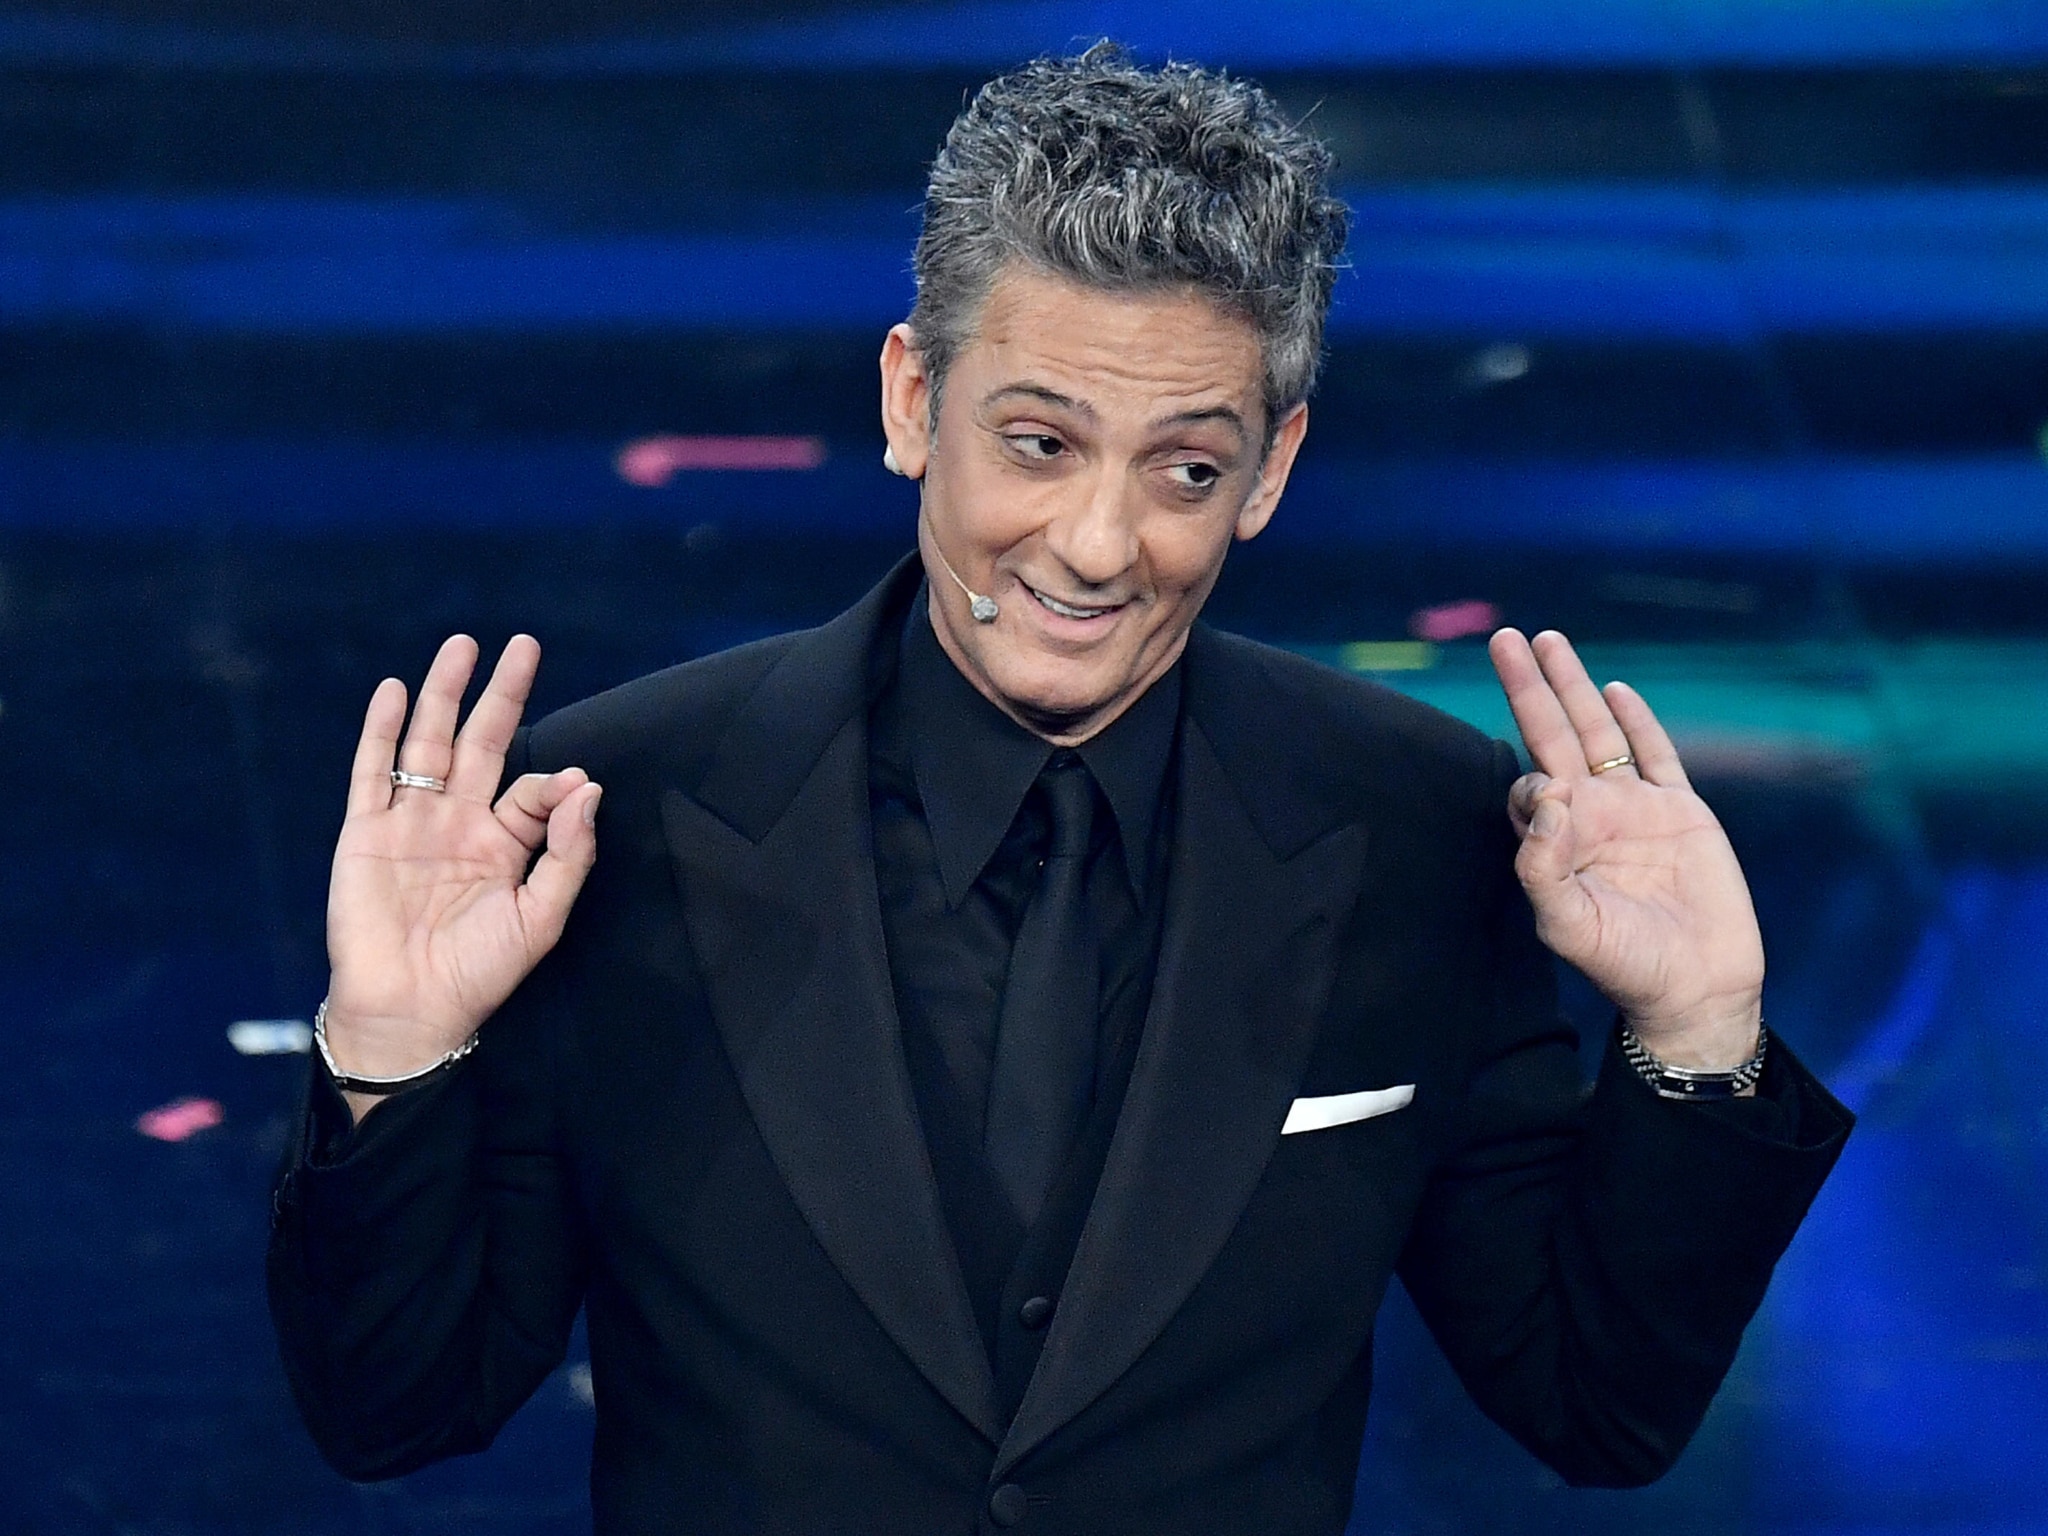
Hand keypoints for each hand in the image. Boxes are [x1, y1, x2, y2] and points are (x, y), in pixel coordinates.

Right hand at [323, 634, 601, 1112]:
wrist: (410, 1008)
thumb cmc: (480, 971)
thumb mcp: (541, 916)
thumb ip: (567, 853)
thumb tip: (587, 786)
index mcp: (504, 842)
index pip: (531, 791)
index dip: (552, 784)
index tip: (572, 783)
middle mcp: (459, 822)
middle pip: (481, 743)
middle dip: (500, 695)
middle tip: (522, 645)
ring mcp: (412, 823)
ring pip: (428, 743)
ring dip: (442, 694)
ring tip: (461, 647)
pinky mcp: (367, 832)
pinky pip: (374, 772)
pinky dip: (382, 731)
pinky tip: (394, 691)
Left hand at [1488, 628, 1762, 1069]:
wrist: (1695, 988)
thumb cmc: (1624, 963)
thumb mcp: (1567, 924)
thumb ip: (1542, 867)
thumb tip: (1544, 798)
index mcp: (1556, 842)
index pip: (1527, 789)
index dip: (1529, 784)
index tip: (1548, 799)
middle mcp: (1590, 816)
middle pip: (1552, 736)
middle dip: (1529, 688)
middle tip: (1503, 638)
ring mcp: (1635, 809)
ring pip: (1599, 733)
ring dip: (1574, 687)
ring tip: (1549, 641)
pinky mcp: (1681, 812)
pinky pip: (1656, 755)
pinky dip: (1637, 721)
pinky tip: (1614, 689)